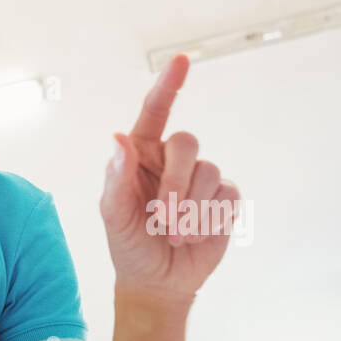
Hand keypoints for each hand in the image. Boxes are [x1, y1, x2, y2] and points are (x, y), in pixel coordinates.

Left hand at [99, 54, 239, 303]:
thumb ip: (116, 177)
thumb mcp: (113, 214)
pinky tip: (195, 234)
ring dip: (191, 207)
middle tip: (163, 218)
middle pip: (187, 143)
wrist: (158, 280)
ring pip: (209, 170)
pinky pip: (227, 194)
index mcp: (141, 152)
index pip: (156, 109)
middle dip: (175, 183)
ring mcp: (200, 177)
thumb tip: (118, 138)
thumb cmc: (129, 243)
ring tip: (175, 234)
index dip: (169, 84)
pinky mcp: (223, 199)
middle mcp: (171, 158)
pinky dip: (210, 218)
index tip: (181, 60)